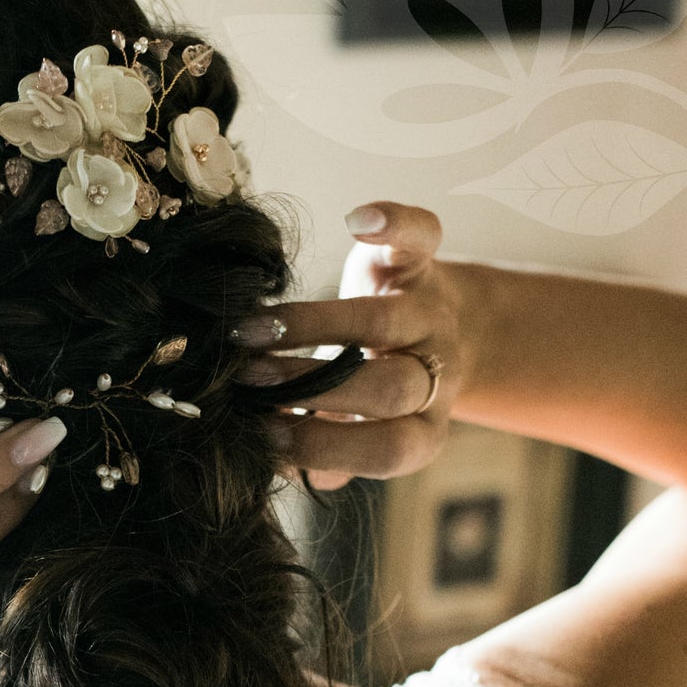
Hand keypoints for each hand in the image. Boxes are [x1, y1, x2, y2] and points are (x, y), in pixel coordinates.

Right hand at [234, 202, 468, 490]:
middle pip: (390, 388)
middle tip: (246, 379)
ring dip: (313, 324)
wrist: (441, 334)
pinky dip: (393, 224)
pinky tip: (355, 222)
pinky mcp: (421, 261)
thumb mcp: (355, 433)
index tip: (263, 433)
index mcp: (424, 427)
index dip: (325, 444)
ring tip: (248, 331)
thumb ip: (324, 456)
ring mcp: (431, 314)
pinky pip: (420, 237)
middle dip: (314, 386)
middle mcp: (437, 372)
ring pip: (385, 320)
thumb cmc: (375, 392)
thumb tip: (272, 464)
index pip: (387, 448)